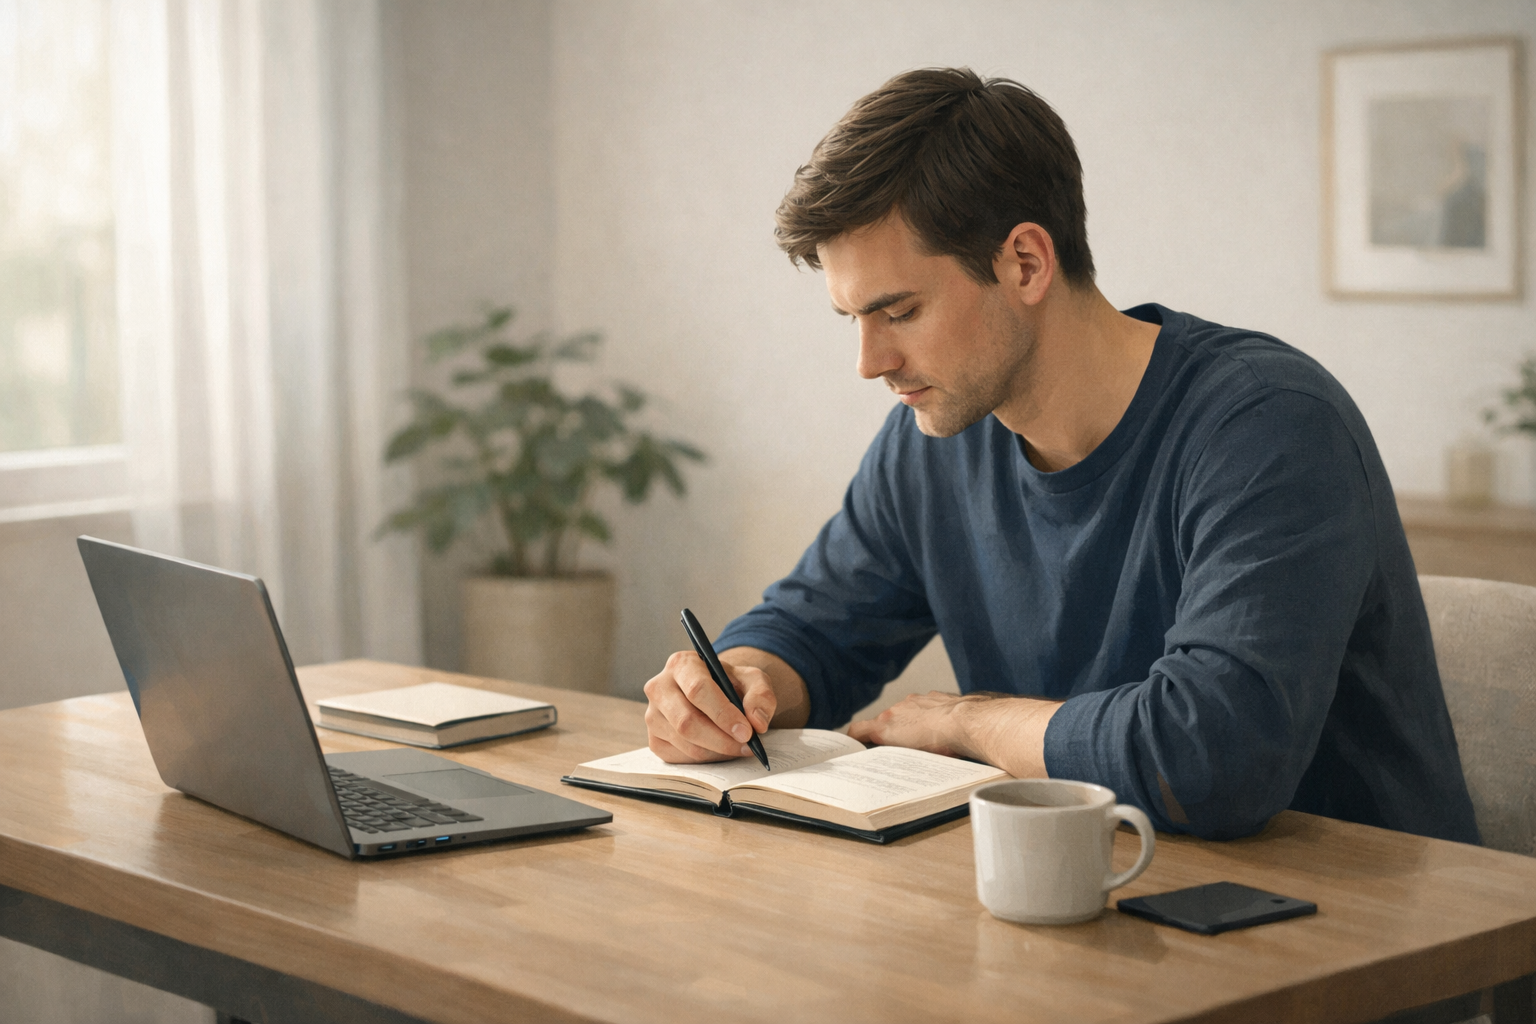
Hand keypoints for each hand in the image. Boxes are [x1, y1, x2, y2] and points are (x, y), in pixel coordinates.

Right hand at [643, 650, 776, 762]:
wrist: (714, 694)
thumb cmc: (731, 685)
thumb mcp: (752, 680)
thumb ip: (761, 696)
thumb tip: (757, 722)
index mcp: (681, 664)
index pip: (697, 690)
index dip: (723, 714)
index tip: (746, 732)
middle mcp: (659, 687)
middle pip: (686, 721)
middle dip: (721, 739)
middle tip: (747, 746)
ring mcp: (652, 715)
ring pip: (684, 742)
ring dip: (717, 751)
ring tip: (738, 747)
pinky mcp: (654, 739)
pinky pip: (680, 757)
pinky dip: (705, 758)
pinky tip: (719, 749)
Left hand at [848, 691, 1062, 777]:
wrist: (971, 722)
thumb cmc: (982, 727)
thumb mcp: (977, 725)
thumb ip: (978, 729)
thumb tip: (1003, 741)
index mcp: (935, 703)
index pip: (917, 712)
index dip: (911, 726)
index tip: (910, 738)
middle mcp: (913, 703)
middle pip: (894, 717)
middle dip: (891, 733)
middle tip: (887, 752)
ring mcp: (897, 714)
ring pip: (877, 725)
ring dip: (873, 740)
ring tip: (867, 756)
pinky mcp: (884, 727)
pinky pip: (859, 733)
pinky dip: (853, 742)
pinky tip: (847, 753)